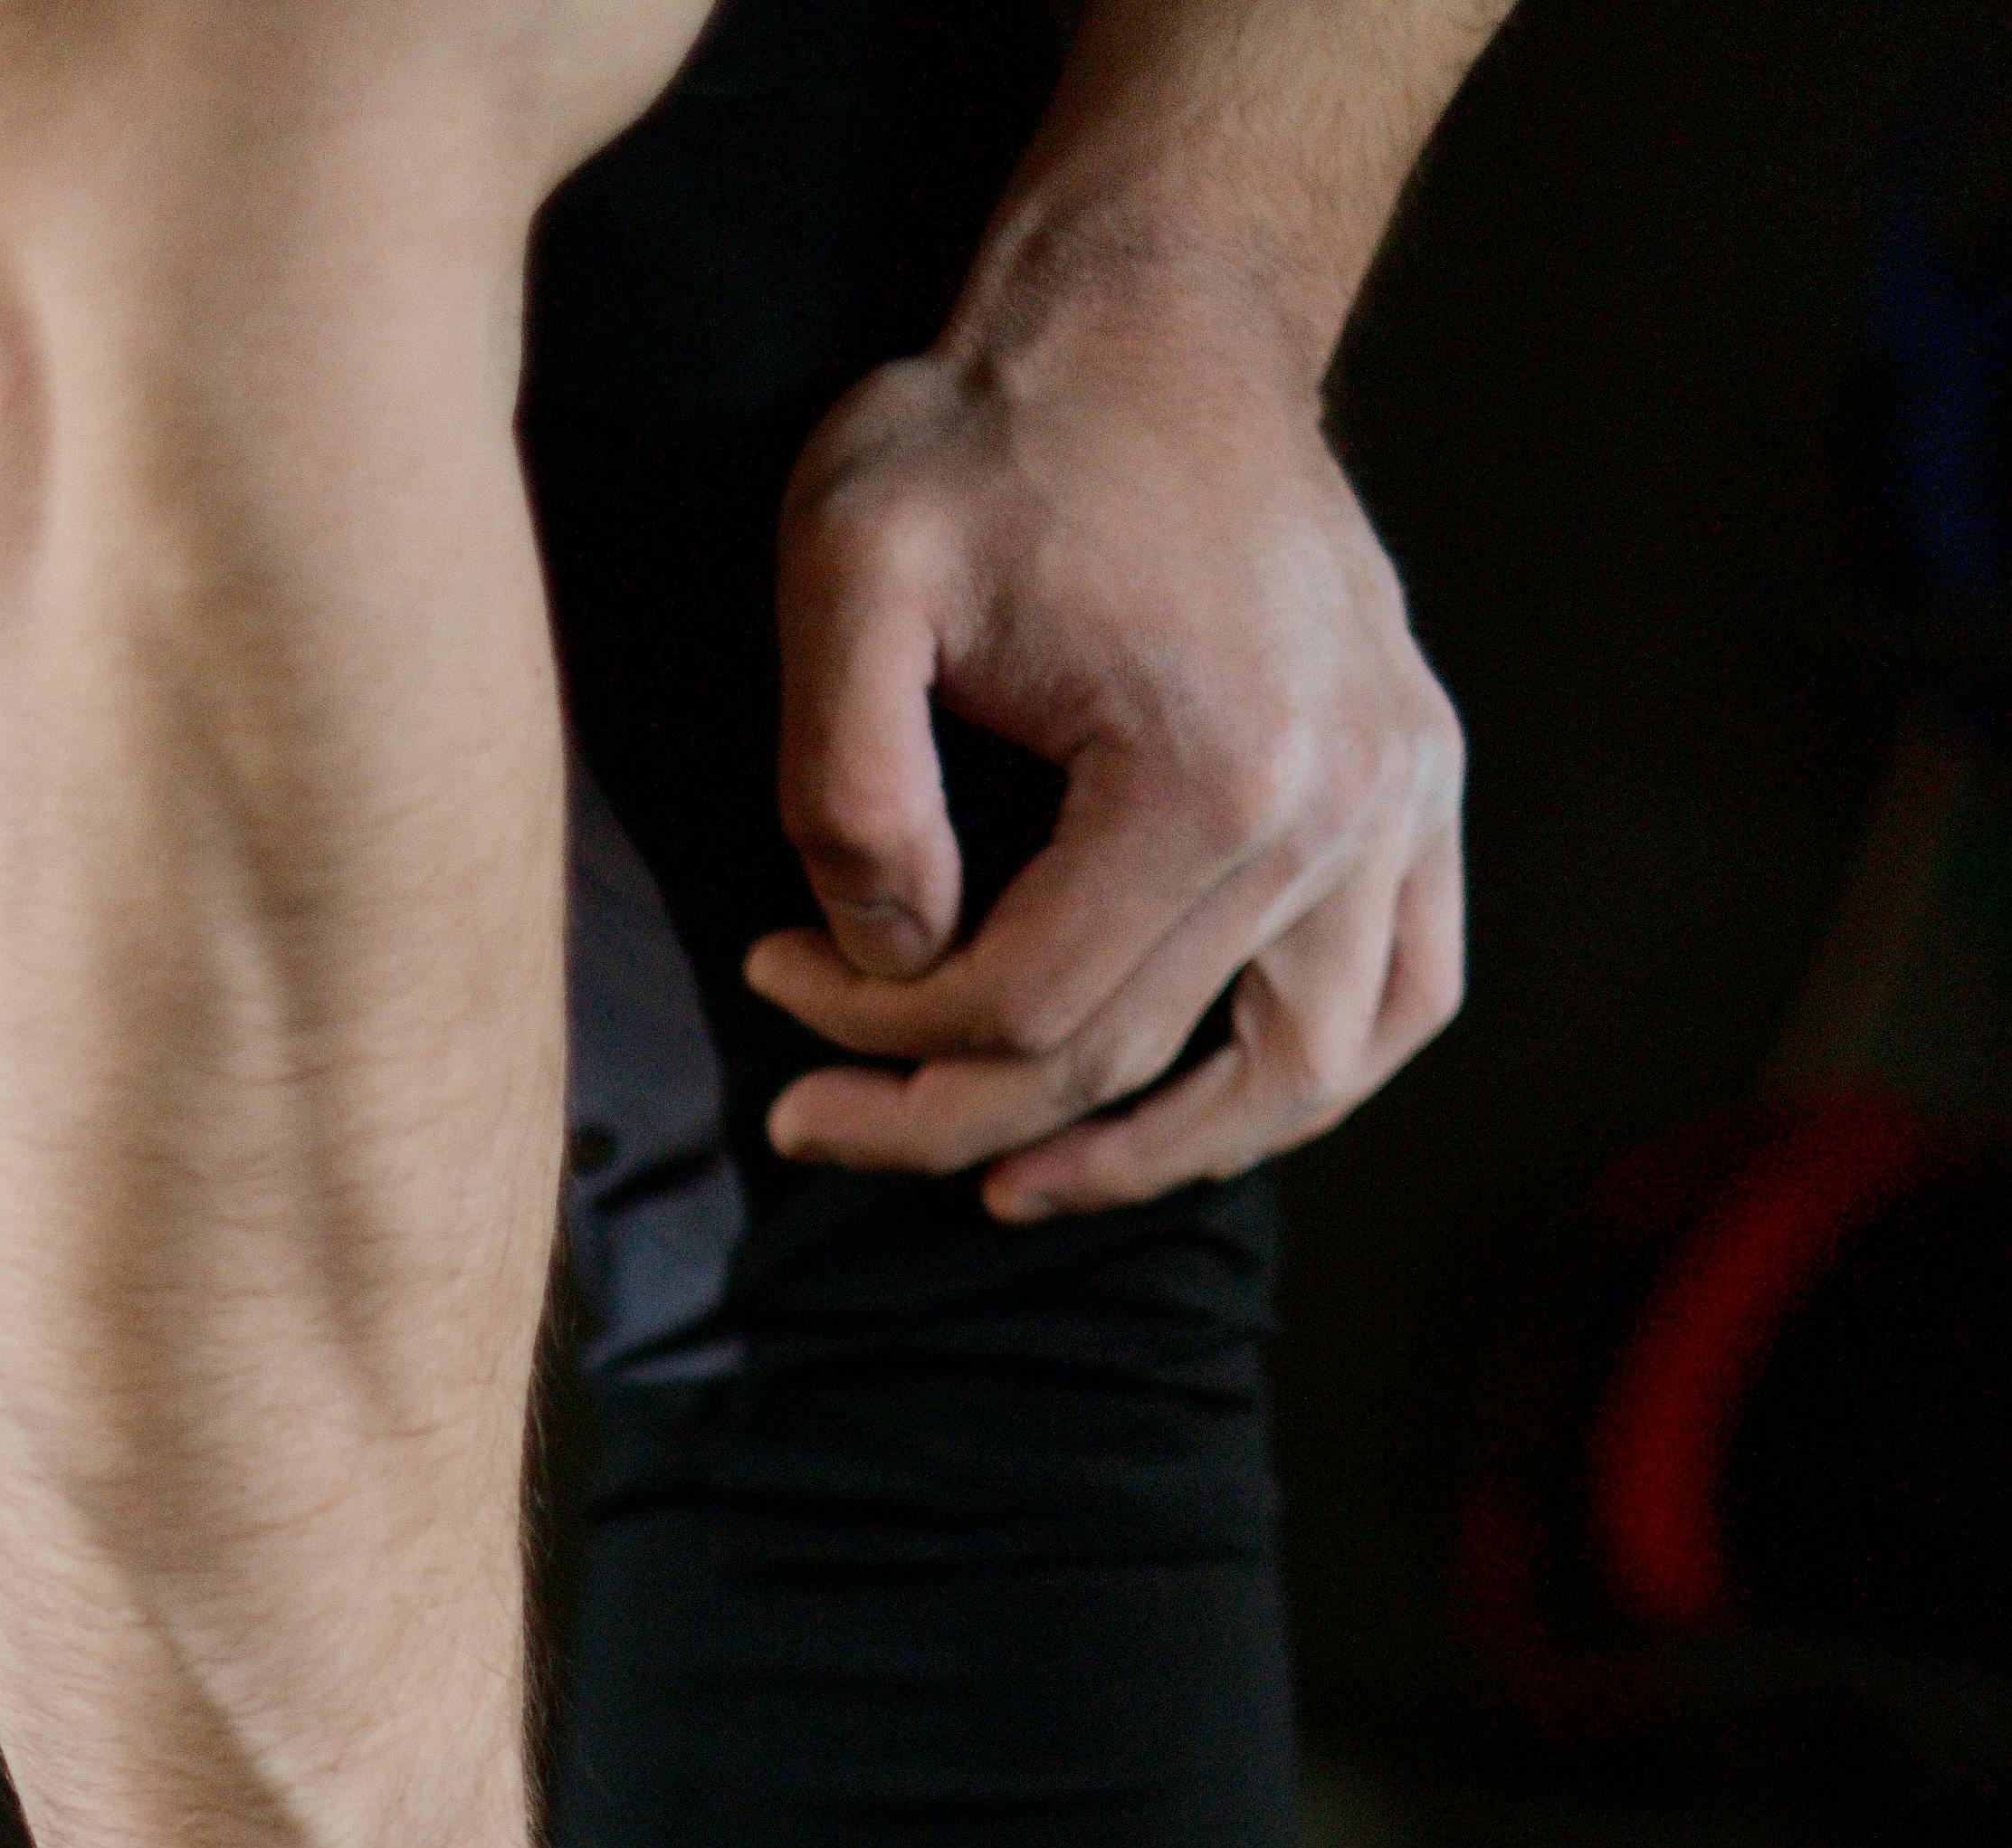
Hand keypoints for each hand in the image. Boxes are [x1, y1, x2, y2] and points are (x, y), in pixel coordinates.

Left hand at [740, 265, 1464, 1217]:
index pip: (1028, 1010)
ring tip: (1009, 1184)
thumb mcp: (851, 566)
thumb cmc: (994, 432)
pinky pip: (1401, 996)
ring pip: (1294, 1074)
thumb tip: (894, 958)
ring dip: (1148, 1158)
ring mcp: (1405, 796)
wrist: (1158, 315)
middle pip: (1130, 1060)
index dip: (879, 1037)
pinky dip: (1303, 1081)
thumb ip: (843, 785)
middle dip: (951, 1112)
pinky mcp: (1423, 780)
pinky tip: (1192, 1115)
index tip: (773, 987)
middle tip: (819, 1115)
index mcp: (1215, 769)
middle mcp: (1341, 804)